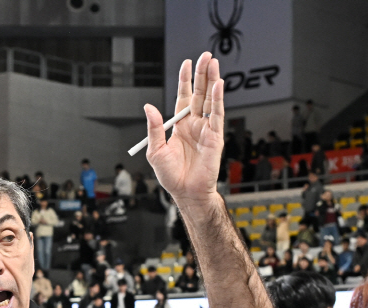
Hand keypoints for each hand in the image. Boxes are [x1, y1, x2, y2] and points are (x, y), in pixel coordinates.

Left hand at [144, 52, 224, 212]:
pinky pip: (217, 114)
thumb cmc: (170, 176)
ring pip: (209, 99)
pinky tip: (218, 85)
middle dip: (202, 74)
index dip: (185, 80)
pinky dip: (217, 99)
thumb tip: (149, 107)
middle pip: (199, 93)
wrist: (185, 192)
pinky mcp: (215, 137)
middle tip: (205, 55)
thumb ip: (154, 128)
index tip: (186, 63)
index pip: (183, 97)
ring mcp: (206, 129)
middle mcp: (194, 124)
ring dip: (212, 81)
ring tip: (213, 62)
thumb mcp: (155, 150)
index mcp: (180, 126)